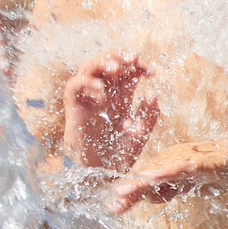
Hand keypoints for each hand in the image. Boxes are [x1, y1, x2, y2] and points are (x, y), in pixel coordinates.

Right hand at [66, 52, 158, 173]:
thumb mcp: (140, 134)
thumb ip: (149, 116)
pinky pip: (75, 86)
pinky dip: (87, 83)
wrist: (99, 173)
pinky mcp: (74, 106)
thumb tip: (153, 94)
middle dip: (119, 55)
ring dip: (102, 62)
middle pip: (108, 61)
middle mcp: (104, 92)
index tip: (152, 72)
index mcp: (121, 95)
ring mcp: (88, 97)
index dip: (139, 65)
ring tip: (116, 68)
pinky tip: (102, 92)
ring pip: (89, 67)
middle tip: (132, 58)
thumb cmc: (118, 155)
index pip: (128, 70)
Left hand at [105, 139, 227, 212]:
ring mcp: (188, 156)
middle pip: (147, 174)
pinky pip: (182, 166)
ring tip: (122, 193)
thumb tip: (152, 196)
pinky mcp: (203, 160)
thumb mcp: (192, 185)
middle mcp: (175, 156)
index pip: (145, 179)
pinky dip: (166, 172)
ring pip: (159, 170)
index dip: (129, 192)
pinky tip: (151, 177)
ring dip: (140, 182)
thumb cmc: (225, 171)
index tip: (113, 206)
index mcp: (170, 161)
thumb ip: (173, 188)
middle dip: (129, 190)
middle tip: (111, 205)